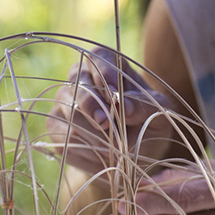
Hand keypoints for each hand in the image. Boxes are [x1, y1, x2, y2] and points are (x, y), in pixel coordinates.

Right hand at [47, 47, 174, 174]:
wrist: (131, 158)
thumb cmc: (148, 126)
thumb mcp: (158, 115)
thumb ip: (145, 106)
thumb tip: (124, 106)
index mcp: (108, 64)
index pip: (99, 57)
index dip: (104, 72)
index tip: (113, 94)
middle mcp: (81, 77)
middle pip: (78, 82)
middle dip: (92, 104)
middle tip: (106, 123)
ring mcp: (64, 101)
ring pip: (70, 111)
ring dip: (94, 133)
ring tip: (115, 147)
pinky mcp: (55, 127)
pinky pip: (65, 137)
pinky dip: (86, 150)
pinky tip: (103, 157)